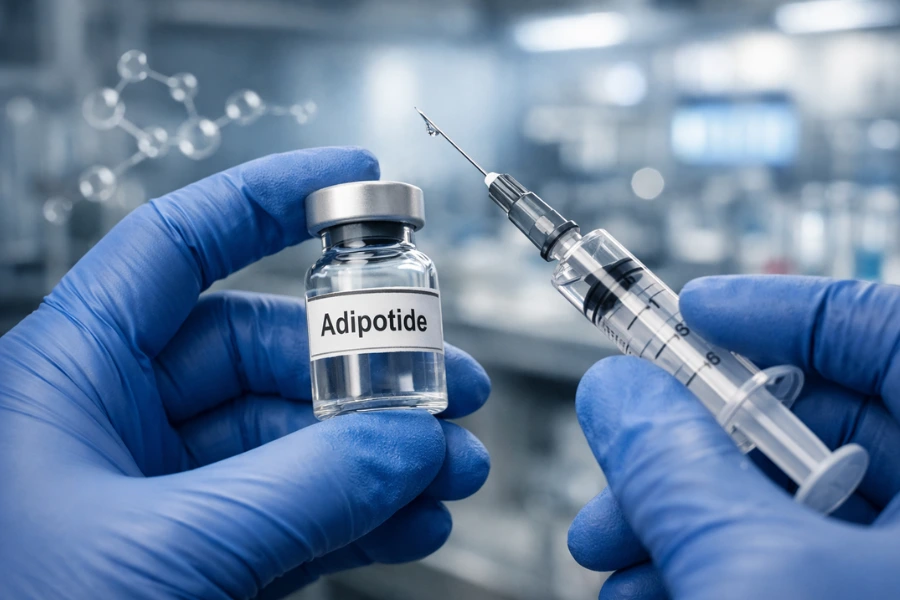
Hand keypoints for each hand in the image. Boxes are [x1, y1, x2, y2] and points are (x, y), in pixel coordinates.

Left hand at [0, 147, 490, 598]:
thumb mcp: (163, 549)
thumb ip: (299, 491)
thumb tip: (409, 444)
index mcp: (68, 376)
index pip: (179, 243)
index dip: (268, 198)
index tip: (352, 178)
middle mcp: (112, 422)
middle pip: (261, 350)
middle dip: (364, 366)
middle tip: (446, 381)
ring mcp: (157, 492)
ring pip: (286, 440)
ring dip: (376, 451)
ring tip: (451, 464)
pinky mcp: (190, 556)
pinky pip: (286, 512)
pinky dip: (352, 514)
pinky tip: (410, 518)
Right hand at [567, 275, 899, 598]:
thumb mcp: (759, 572)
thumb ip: (679, 469)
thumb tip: (621, 392)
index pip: (883, 332)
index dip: (776, 310)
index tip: (692, 310)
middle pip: (821, 424)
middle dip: (696, 440)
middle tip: (627, 449)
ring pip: (800, 503)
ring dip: (688, 509)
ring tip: (613, 544)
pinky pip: (804, 561)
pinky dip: (723, 561)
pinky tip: (653, 583)